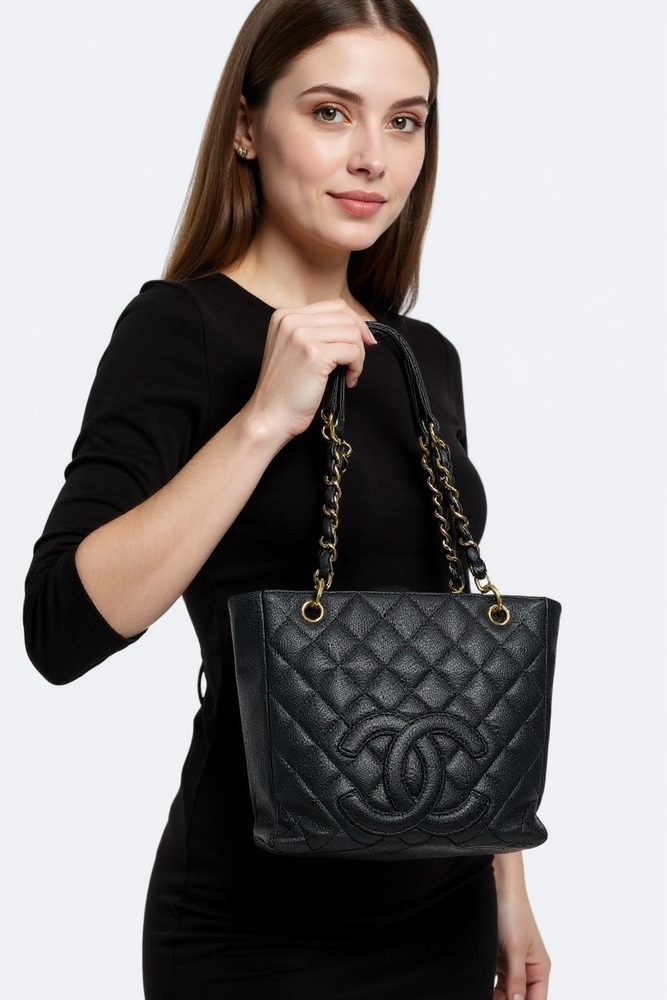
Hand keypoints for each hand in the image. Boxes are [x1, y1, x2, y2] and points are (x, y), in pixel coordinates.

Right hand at [245, 299, 376, 440]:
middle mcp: (291, 320)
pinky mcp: (315, 354)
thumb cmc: (284, 390)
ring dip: (359, 355)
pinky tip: (348, 380)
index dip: (354, 322)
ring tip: (349, 373)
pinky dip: (357, 366)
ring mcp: (302, 336)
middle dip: (360, 338)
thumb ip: (316, 333)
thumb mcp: (294, 349)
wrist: (269, 415)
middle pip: (345, 316)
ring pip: (352, 333)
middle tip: (358, 360)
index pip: (333, 305)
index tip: (363, 339)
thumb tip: (355, 327)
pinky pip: (352, 351)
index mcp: (285, 316)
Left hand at [493, 857, 550, 999]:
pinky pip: (495, 982)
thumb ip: (517, 978)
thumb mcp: (515, 948)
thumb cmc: (513, 911)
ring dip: (496, 996)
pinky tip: (479, 990)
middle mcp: (528, 969)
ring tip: (480, 995)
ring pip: (506, 993)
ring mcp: (512, 964)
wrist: (497, 885)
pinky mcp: (498, 958)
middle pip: (520, 998)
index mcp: (539, 969)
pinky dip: (489, 988)